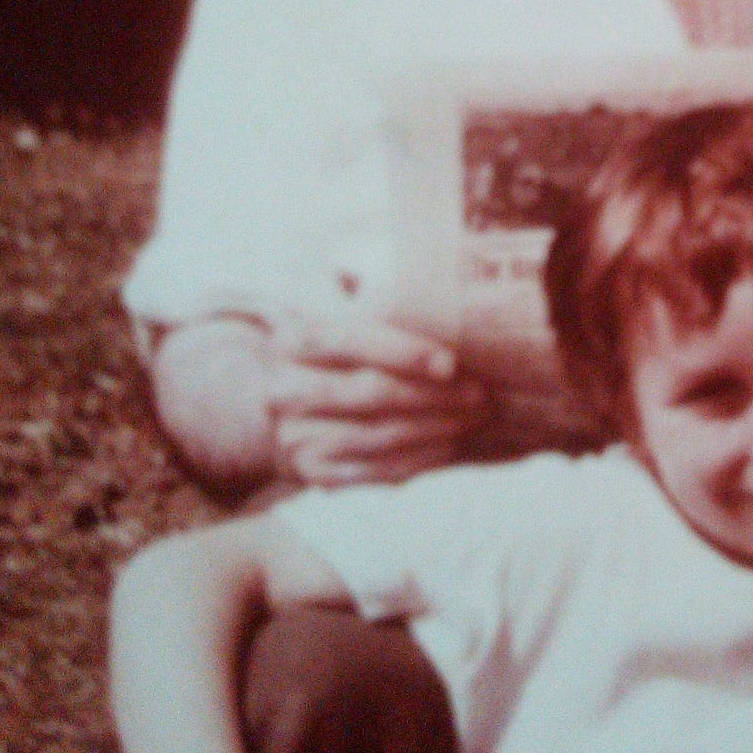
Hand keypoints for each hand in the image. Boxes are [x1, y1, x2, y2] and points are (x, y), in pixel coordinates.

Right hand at [150, 313, 488, 491]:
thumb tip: (433, 278)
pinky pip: (377, 471)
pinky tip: (452, 445)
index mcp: (294, 342)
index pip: (350, 341)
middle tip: (481, 393)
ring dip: (437, 429)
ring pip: (379, 436)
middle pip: (369, 393)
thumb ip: (368, 303)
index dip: (402, 352)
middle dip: (433, 396)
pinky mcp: (314, 473)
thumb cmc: (329, 358)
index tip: (452, 362)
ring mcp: (296, 437)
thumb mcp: (333, 323)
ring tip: (476, 417)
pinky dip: (420, 460)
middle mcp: (286, 391)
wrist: (271, 412)